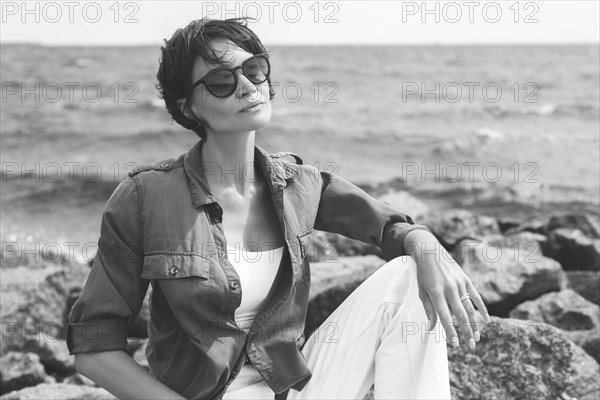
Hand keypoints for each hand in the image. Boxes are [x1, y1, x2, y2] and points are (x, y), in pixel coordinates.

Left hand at [404, 230, 490, 348]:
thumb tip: (431, 328)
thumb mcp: (422, 291)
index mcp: (436, 292)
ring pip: (470, 308)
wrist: (430, 252)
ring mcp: (459, 284)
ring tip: (477, 337)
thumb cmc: (423, 274)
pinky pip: (476, 296)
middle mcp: (449, 289)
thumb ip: (428, 309)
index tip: (455, 344)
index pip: (445, 316)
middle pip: (460, 315)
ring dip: (475, 324)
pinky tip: (486, 320)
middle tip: (470, 345)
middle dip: (466, 332)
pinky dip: (482, 309)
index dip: (451, 331)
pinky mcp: (466, 280)